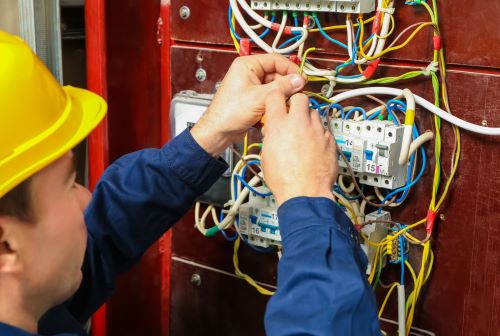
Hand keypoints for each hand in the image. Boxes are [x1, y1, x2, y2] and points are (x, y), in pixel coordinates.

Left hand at [191, 54, 305, 156]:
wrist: (219, 131)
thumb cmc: (228, 112)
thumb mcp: (259, 98)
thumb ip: (282, 87)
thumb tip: (298, 80)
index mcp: (247, 65)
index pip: (275, 60)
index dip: (290, 68)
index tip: (301, 79)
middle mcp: (249, 73)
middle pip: (277, 74)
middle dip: (286, 85)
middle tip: (297, 93)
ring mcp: (252, 86)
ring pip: (275, 87)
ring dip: (281, 96)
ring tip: (285, 104)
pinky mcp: (254, 98)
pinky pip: (270, 97)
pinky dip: (275, 103)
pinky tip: (275, 110)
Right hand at [261, 91, 336, 204]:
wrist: (305, 193)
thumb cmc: (284, 179)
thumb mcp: (266, 155)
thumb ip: (270, 136)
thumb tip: (273, 131)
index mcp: (279, 125)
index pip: (275, 96)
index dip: (276, 99)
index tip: (277, 104)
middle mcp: (299, 123)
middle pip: (300, 97)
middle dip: (296, 103)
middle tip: (293, 114)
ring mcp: (317, 130)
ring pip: (314, 112)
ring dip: (308, 119)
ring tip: (304, 133)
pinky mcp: (330, 139)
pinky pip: (324, 129)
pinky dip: (319, 134)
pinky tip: (314, 145)